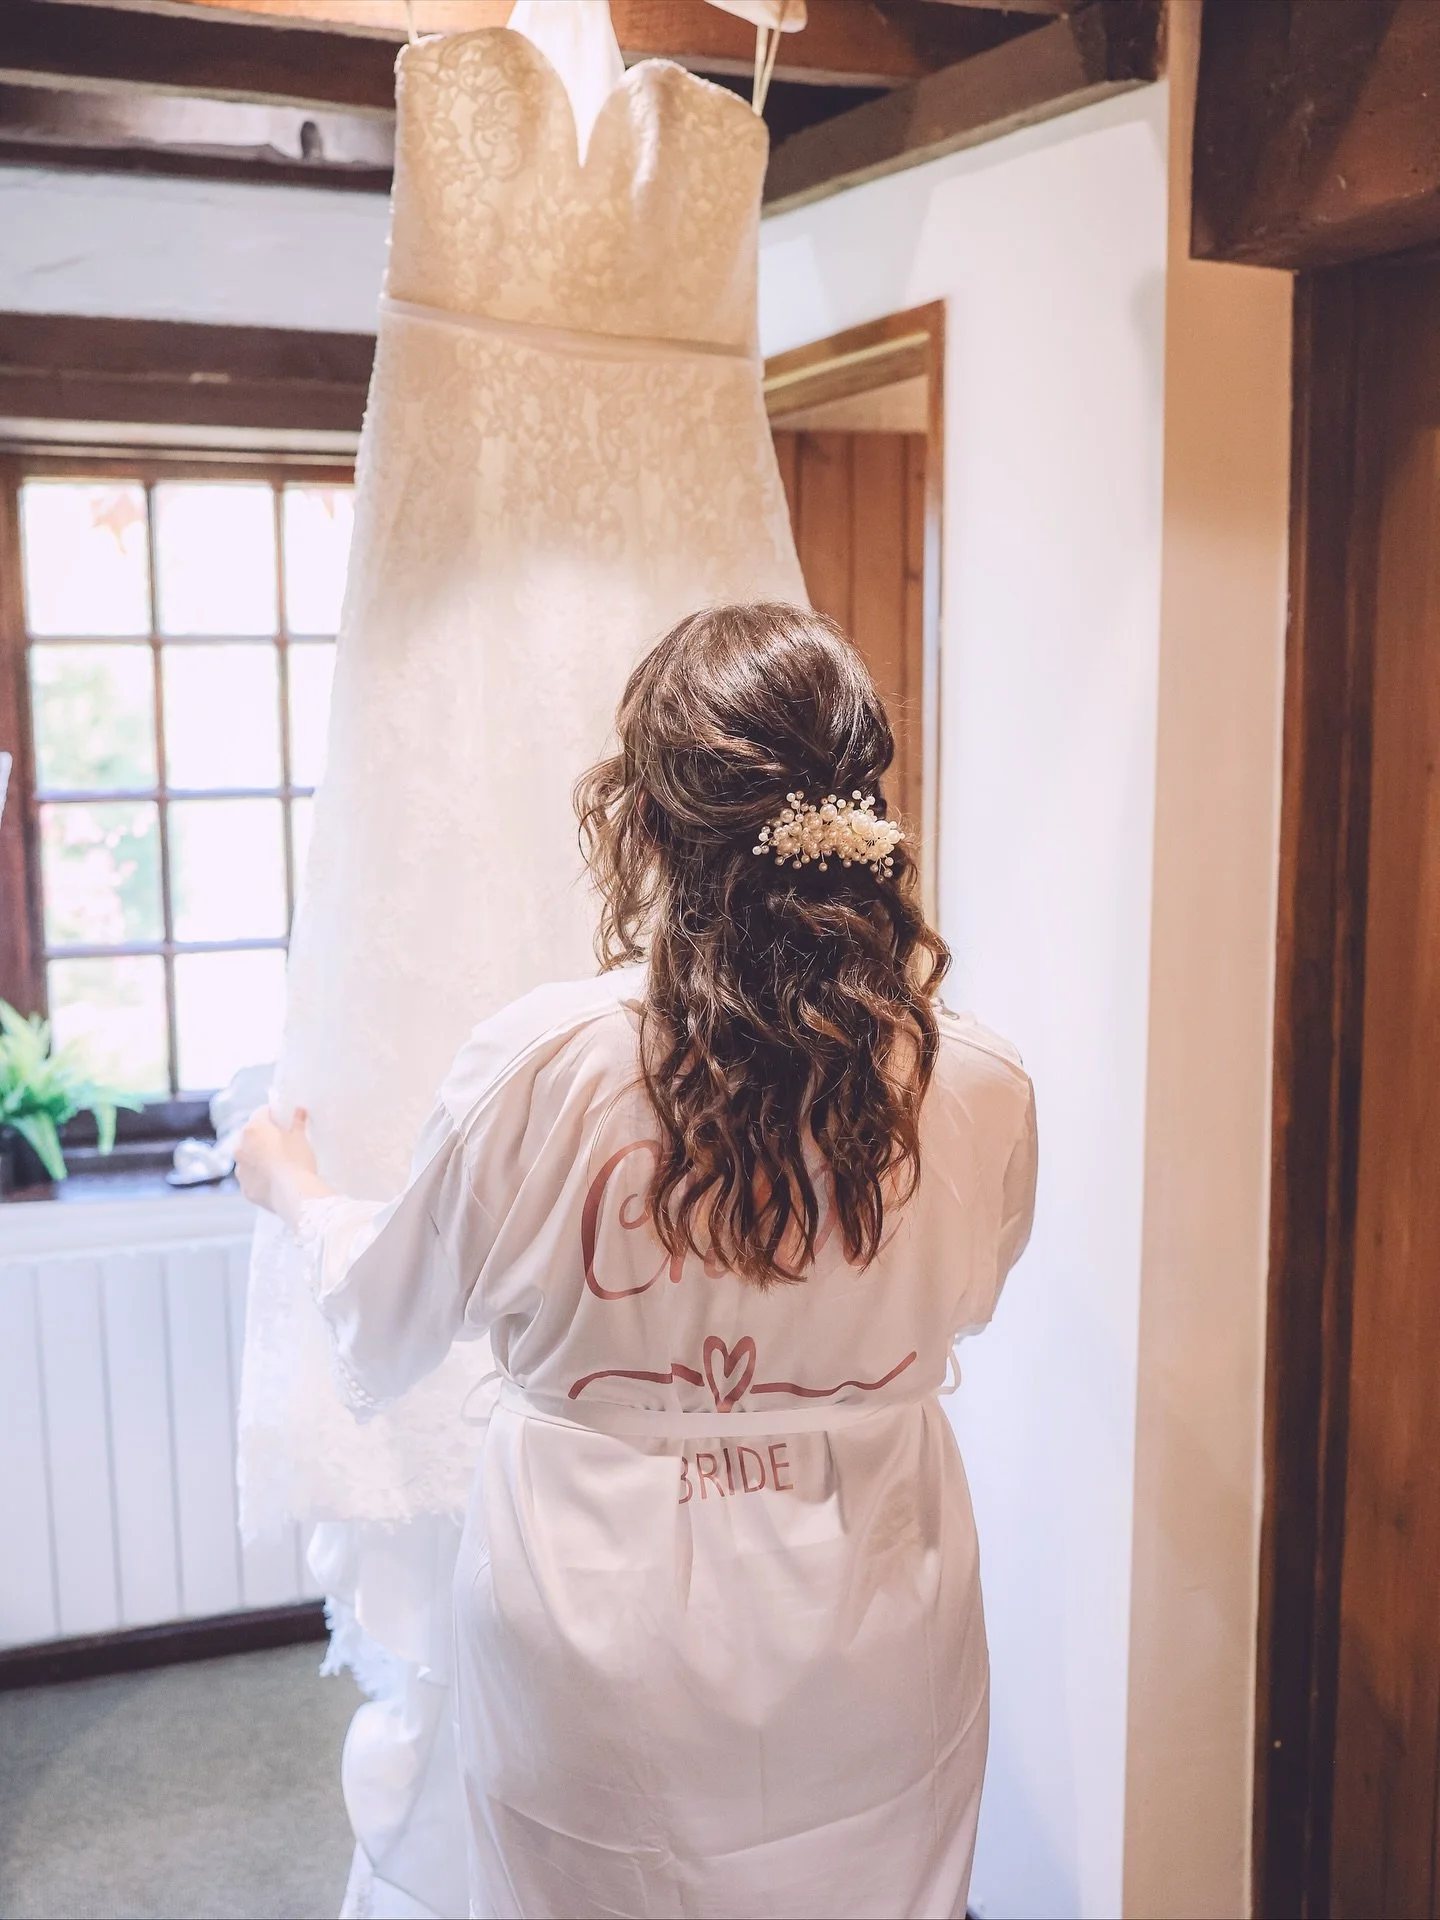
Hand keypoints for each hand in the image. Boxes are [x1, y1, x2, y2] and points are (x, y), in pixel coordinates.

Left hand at [235, 1106, 331, 1230]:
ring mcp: (240, 1169)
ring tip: (279, 1164)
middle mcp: (240, 1148)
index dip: (275, 1114)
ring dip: (259, 1157)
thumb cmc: (297, 1161)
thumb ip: (297, 1122)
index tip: (284, 1120)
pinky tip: (275, 1180)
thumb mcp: (300, 1138)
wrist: (294, 1194)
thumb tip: (299, 1111)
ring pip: (249, 1157)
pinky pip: (251, 1177)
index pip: (262, 1112)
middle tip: (283, 1142)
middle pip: (252, 1135)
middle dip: (264, 1137)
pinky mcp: (245, 1188)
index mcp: (253, 1130)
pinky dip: (260, 1177)